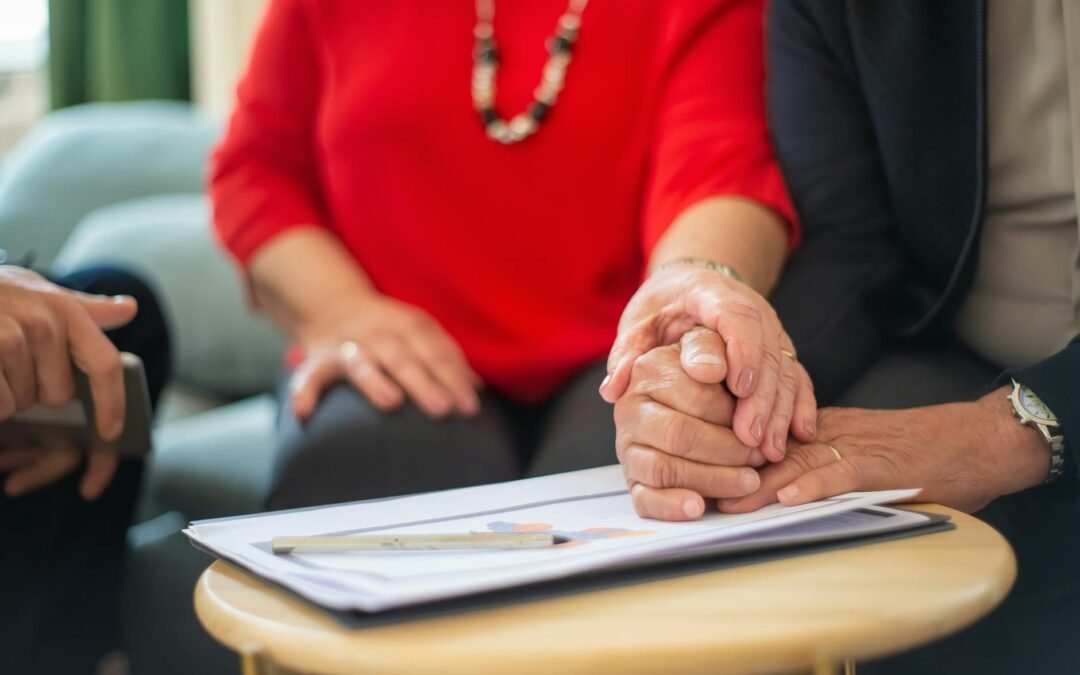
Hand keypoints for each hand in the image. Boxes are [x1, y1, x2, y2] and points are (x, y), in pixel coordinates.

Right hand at [0, 266, 135, 498]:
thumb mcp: (38, 291)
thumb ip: (85, 308)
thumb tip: (129, 309)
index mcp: (64, 310)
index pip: (104, 364)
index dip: (112, 403)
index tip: (112, 430)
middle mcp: (42, 324)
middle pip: (58, 395)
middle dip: (37, 388)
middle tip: (14, 362)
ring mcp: (9, 341)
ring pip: (22, 402)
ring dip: (8, 392)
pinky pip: (1, 405)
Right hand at [290, 293, 480, 419]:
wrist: (334, 306)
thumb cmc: (389, 331)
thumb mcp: (420, 334)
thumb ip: (446, 358)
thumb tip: (478, 388)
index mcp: (408, 326)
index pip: (436, 352)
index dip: (454, 378)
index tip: (470, 407)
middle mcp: (378, 332)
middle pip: (403, 357)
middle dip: (424, 382)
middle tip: (443, 409)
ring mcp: (348, 344)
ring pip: (361, 361)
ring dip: (375, 380)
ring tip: (391, 402)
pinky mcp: (319, 358)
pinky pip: (309, 374)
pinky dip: (304, 391)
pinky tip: (303, 413)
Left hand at [600, 265, 815, 461]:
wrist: (691, 287)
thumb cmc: (662, 307)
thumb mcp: (639, 321)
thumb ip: (628, 351)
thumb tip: (615, 388)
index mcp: (712, 294)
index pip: (736, 317)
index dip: (742, 351)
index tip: (738, 387)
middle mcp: (751, 310)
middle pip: (766, 351)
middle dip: (761, 398)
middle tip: (748, 438)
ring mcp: (770, 332)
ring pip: (784, 369)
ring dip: (779, 410)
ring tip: (769, 450)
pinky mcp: (779, 352)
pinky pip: (797, 377)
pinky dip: (799, 406)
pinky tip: (799, 434)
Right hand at [614, 330, 767, 520]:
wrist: (685, 403)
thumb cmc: (708, 377)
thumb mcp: (712, 348)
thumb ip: (710, 349)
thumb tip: (711, 370)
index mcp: (649, 370)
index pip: (697, 397)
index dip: (735, 416)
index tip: (760, 427)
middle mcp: (630, 407)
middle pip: (680, 434)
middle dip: (728, 451)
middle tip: (760, 458)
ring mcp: (627, 445)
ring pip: (664, 468)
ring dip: (712, 479)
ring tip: (748, 481)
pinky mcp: (631, 479)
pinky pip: (644, 498)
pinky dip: (671, 506)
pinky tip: (699, 507)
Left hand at [718, 388, 1052, 514]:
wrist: (974, 441)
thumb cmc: (916, 453)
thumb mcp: (853, 449)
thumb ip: (814, 459)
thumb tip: (772, 485)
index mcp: (819, 429)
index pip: (764, 438)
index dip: (729, 456)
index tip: (695, 473)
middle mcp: (829, 433)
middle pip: (771, 450)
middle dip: (732, 473)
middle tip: (696, 493)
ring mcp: (855, 446)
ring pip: (798, 462)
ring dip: (761, 484)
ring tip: (728, 504)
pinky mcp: (882, 465)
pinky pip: (842, 474)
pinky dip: (816, 487)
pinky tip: (789, 500)